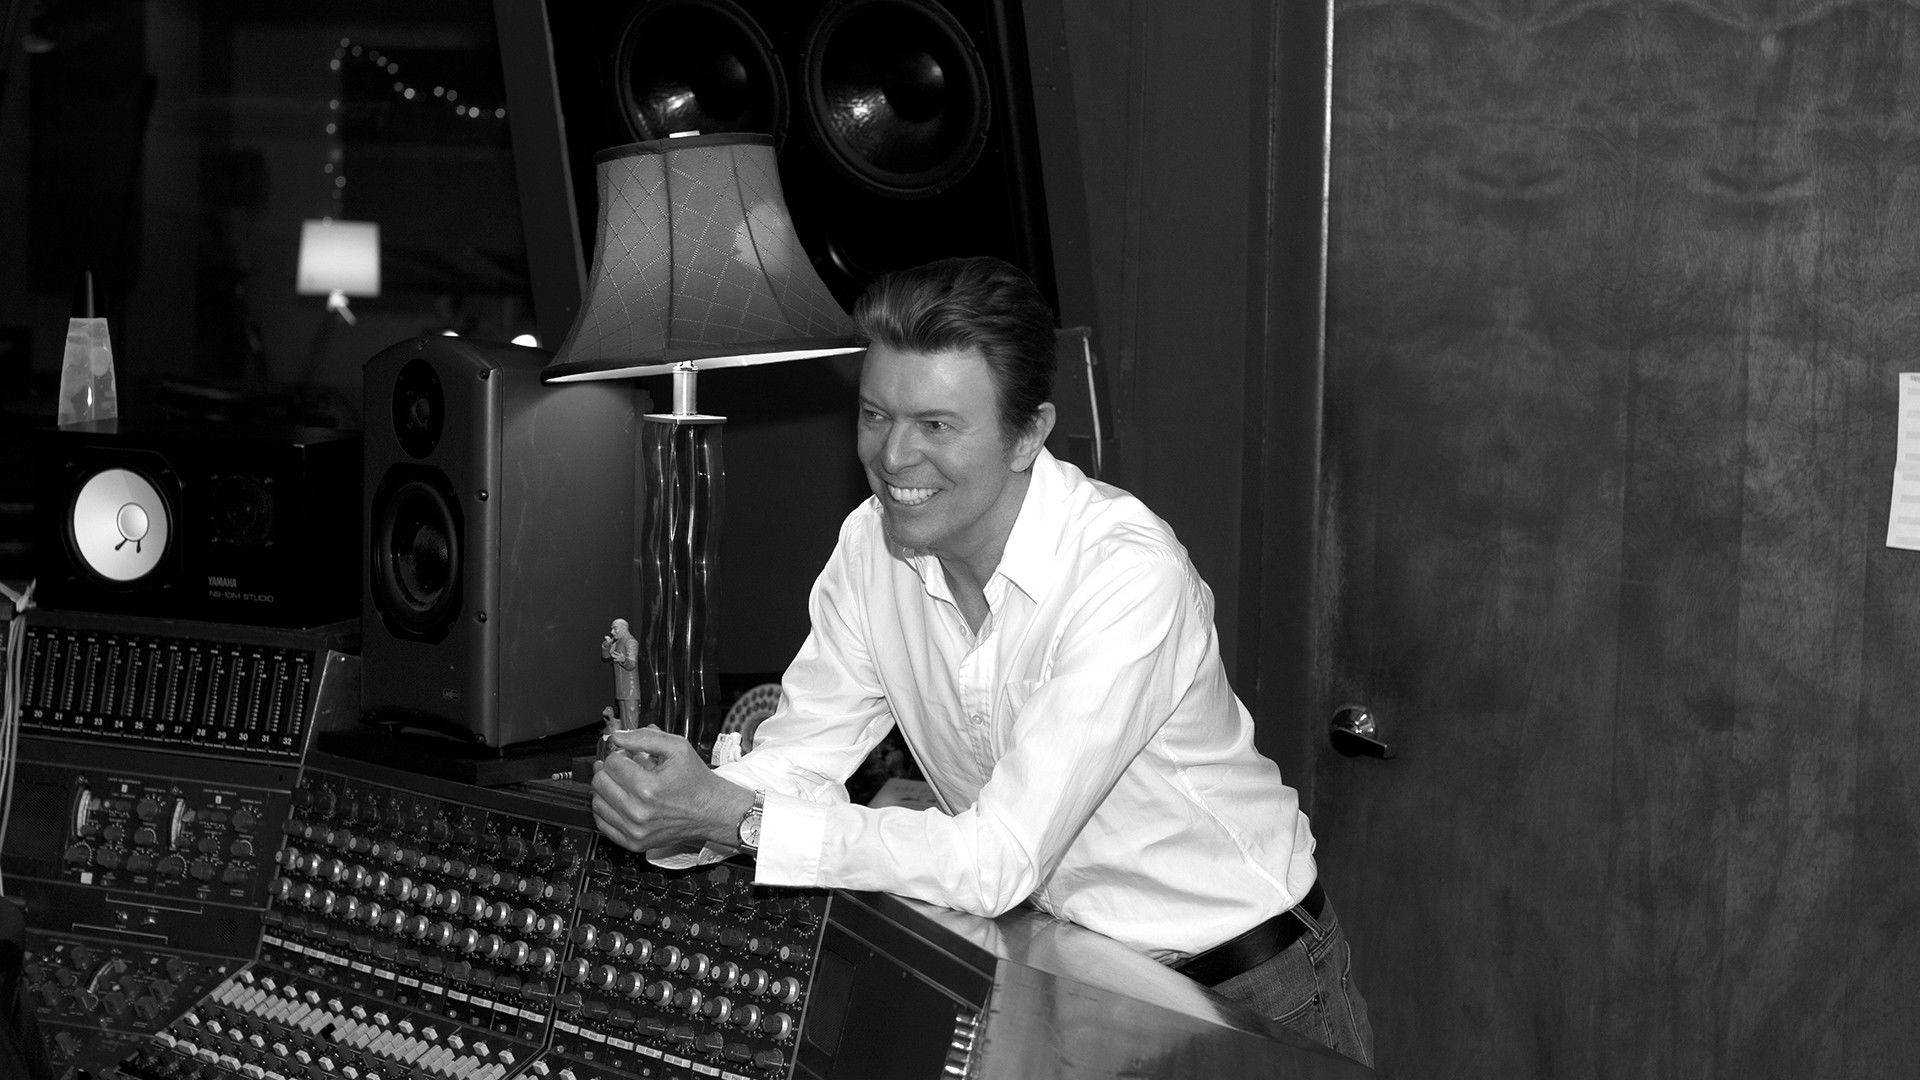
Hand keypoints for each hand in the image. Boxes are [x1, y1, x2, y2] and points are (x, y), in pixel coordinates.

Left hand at [591, 727, 753, 852]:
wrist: (712, 811)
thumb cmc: (696, 781)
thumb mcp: (678, 748)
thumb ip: (645, 737)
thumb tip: (617, 736)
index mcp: (648, 788)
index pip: (612, 763)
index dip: (620, 754)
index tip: (629, 756)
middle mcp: (639, 812)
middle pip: (600, 783)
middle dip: (610, 770)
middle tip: (624, 767)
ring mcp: (635, 830)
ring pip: (597, 803)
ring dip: (607, 789)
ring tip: (624, 784)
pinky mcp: (634, 843)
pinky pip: (603, 824)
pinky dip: (607, 810)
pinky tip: (621, 800)